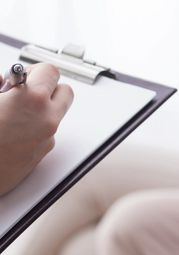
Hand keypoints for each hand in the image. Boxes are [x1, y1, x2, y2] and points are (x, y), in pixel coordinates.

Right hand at [0, 63, 73, 194]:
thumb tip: (2, 79)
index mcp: (33, 100)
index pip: (51, 70)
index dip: (35, 70)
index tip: (22, 75)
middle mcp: (47, 119)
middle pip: (65, 92)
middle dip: (48, 88)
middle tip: (25, 91)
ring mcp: (48, 137)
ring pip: (57, 113)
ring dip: (42, 107)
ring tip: (15, 112)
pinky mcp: (44, 152)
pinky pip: (48, 131)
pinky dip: (37, 126)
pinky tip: (15, 130)